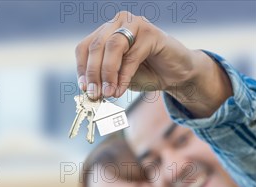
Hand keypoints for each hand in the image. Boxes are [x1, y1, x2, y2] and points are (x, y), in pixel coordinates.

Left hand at [75, 12, 232, 116]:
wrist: (173, 75)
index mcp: (105, 31)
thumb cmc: (142, 74)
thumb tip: (87, 89)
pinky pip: (131, 56)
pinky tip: (120, 90)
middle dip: (93, 73)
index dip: (82, 68)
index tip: (84, 88)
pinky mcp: (151, 33)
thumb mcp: (115, 77)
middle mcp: (118, 22)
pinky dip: (124, 76)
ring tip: (108, 93)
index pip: (84, 47)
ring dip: (107, 74)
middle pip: (96, 46)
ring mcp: (135, 24)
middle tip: (94, 94)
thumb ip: (101, 78)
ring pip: (113, 48)